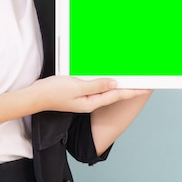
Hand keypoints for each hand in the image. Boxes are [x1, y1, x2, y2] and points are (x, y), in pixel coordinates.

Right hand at [32, 75, 149, 113]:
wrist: (35, 97)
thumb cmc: (52, 92)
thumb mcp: (76, 86)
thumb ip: (96, 85)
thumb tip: (114, 83)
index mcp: (92, 102)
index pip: (117, 95)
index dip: (133, 91)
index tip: (146, 88)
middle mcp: (91, 102)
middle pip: (115, 94)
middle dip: (130, 89)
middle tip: (144, 83)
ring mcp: (85, 98)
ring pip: (107, 91)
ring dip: (119, 85)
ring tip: (132, 80)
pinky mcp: (79, 93)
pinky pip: (97, 87)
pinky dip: (106, 82)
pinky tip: (110, 79)